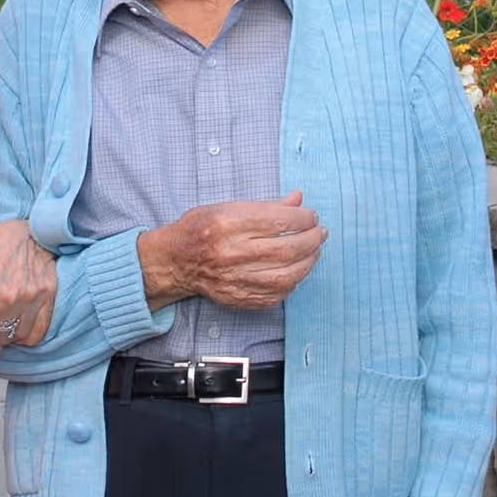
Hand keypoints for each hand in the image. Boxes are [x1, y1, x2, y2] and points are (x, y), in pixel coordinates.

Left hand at [0, 219, 57, 356]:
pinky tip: (21, 321)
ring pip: (19, 338)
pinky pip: (38, 333)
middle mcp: (9, 298)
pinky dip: (28, 333)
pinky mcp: (48, 296)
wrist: (25, 233)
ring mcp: (31, 298)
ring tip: (7, 317)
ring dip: (11, 334)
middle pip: (1, 341)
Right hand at [137, 191, 325, 310]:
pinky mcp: (239, 297)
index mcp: (226, 224)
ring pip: (286, 275)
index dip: (302, 218)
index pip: (278, 221)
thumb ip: (265, 205)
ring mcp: (234, 279)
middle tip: (320, 232)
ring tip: (314, 250)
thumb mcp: (227, 207)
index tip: (311, 216)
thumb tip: (298, 199)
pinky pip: (277, 294)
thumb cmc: (201, 228)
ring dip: (308, 262)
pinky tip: (297, 269)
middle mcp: (230, 253)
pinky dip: (294, 281)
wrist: (176, 260)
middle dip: (311, 239)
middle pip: (286, 249)